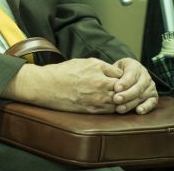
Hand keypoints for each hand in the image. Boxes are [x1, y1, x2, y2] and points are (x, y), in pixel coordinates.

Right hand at [5, 58, 121, 112]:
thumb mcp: (84, 62)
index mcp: (99, 69)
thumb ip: (102, 67)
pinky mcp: (93, 110)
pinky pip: (111, 111)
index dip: (124, 77)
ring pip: (121, 102)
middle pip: (125, 89)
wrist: (47, 86)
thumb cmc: (63, 72)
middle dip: (127, 90)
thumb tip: (116, 72)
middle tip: (126, 91)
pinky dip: (114, 108)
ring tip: (120, 99)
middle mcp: (101, 84)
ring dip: (122, 101)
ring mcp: (98, 98)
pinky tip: (111, 105)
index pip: (123, 75)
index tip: (122, 79)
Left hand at [112, 58, 157, 114]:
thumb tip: (111, 84)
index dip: (124, 82)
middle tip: (116, 99)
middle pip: (137, 87)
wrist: (126, 75)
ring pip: (142, 96)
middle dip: (126, 94)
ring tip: (120, 108)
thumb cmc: (117, 72)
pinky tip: (138, 111)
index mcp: (135, 66)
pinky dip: (146, 107)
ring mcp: (151, 87)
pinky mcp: (153, 96)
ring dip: (131, 103)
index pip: (131, 75)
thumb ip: (113, 73)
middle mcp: (145, 76)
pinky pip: (151, 102)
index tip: (116, 88)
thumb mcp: (114, 68)